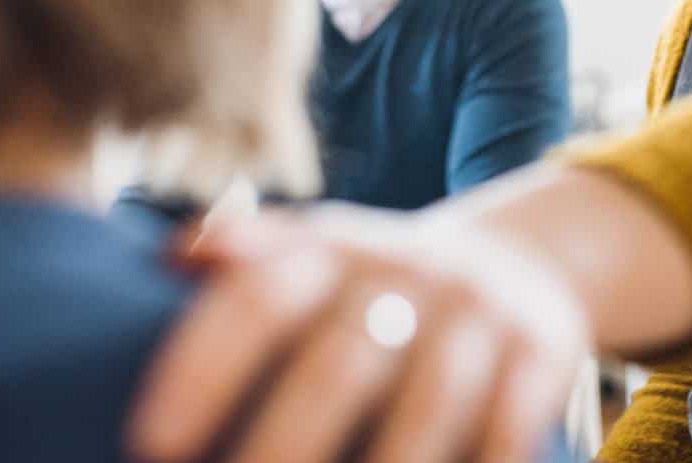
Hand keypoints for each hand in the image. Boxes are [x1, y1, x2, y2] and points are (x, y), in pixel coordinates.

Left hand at [125, 203, 589, 462]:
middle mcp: (404, 270)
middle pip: (337, 363)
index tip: (149, 443)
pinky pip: (510, 425)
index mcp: (330, 249)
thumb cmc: (376, 286)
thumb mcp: (317, 255)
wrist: (515, 262)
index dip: (201, 368)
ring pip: (428, 402)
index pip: (257, 298)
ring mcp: (477, 310)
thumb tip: (170, 258)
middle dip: (280, 446)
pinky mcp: (541, 349)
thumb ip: (247, 260)